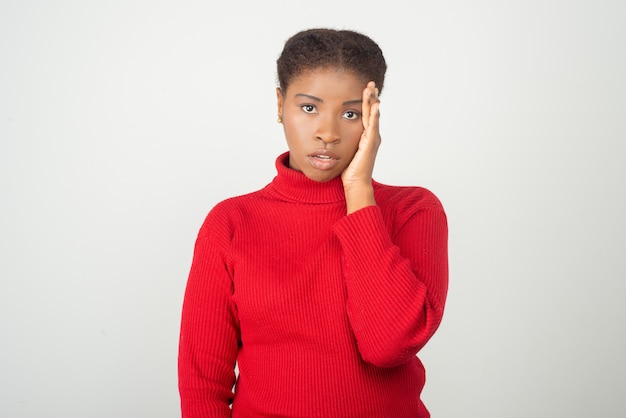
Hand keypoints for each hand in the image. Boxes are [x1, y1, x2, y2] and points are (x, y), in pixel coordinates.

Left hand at [342, 81, 380, 212]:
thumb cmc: (349, 171)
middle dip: (371, 97)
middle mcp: (371, 136)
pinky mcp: (370, 144)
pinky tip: (374, 106)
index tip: (364, 89)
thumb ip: (342, 141)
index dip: (366, 102)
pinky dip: (374, 115)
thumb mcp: (345, 151)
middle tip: (371, 84)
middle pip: (372, 112)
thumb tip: (331, 135)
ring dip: (372, 102)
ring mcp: (372, 140)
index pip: (367, 115)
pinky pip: (372, 127)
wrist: (356, 184)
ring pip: (373, 116)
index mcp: (366, 137)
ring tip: (372, 89)